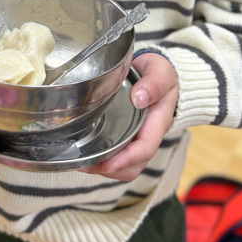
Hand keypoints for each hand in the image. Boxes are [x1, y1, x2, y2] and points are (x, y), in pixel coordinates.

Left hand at [81, 53, 178, 181]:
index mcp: (158, 123)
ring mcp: (136, 137)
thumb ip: (153, 84)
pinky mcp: (125, 136)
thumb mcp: (160, 72)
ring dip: (104, 169)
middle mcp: (147, 135)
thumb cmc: (159, 73)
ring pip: (124, 166)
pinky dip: (102, 160)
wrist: (155, 72)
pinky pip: (116, 155)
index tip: (107, 164)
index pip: (145, 149)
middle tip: (85, 165)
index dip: (126, 160)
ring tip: (80, 163)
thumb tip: (138, 98)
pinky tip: (85, 153)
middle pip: (133, 165)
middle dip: (110, 169)